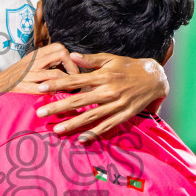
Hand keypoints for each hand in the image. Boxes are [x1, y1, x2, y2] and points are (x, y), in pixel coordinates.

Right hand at [0, 43, 76, 94]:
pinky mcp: (23, 88)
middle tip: (74, 80)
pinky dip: (53, 93)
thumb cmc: (11, 79)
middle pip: (61, 54)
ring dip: (67, 84)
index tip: (72, 70)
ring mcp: (27, 75)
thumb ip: (43, 63)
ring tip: (69, 91)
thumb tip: (64, 67)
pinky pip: (44, 90)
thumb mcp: (27, 65)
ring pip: (56, 75)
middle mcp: (32, 62)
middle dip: (73, 68)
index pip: (59, 47)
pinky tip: (55, 97)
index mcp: (34, 56)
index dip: (71, 58)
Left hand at [33, 54, 168, 141]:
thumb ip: (91, 60)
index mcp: (103, 76)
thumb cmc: (130, 67)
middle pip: (79, 101)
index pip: (74, 80)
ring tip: (56, 129)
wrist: (155, 78)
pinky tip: (80, 139)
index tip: (41, 88)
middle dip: (58, 107)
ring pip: (90, 116)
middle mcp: (108, 91)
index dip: (57, 84)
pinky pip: (106, 126)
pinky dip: (93, 133)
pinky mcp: (124, 115)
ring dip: (72, 124)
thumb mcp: (111, 59)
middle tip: (40, 113)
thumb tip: (72, 56)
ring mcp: (116, 105)